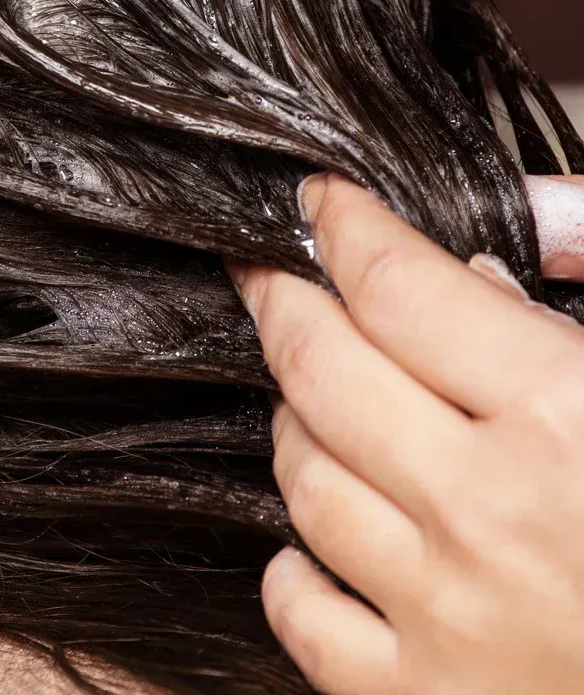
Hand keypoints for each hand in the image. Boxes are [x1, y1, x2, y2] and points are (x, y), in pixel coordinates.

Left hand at [233, 174, 583, 694]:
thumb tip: (477, 261)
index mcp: (563, 419)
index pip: (398, 287)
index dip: (344, 225)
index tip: (321, 202)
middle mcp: (491, 517)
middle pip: (322, 370)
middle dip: (281, 299)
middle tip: (268, 270)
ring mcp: (453, 621)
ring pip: (306, 481)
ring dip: (298, 422)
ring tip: (317, 396)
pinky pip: (308, 621)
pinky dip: (296, 568)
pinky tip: (319, 538)